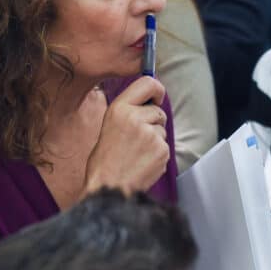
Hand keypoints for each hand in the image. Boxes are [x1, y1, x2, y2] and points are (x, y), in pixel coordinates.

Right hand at [84, 76, 169, 194]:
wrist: (109, 187)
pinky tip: (142, 161)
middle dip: (153, 121)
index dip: (156, 89)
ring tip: (136, 152)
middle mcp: (135, 117)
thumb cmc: (105, 160)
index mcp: (119, 108)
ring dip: (154, 139)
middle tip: (137, 138)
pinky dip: (157, 153)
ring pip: (161, 129)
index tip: (157, 97)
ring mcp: (150, 134)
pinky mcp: (161, 150)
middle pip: (158, 110)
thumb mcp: (109, 125)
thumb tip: (150, 101)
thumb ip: (129, 111)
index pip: (148, 82)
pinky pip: (164, 145)